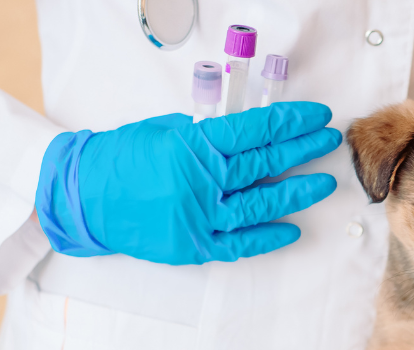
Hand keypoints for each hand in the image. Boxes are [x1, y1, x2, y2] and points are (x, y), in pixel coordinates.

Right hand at [35, 102, 341, 264]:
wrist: (84, 195)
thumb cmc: (123, 156)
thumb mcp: (166, 130)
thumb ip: (205, 135)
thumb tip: (244, 136)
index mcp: (196, 146)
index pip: (257, 130)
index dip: (292, 122)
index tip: (316, 117)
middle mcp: (203, 180)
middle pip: (265, 163)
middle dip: (303, 150)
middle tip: (328, 142)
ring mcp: (200, 215)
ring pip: (260, 205)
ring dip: (296, 193)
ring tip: (323, 183)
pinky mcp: (193, 244)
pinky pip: (239, 244)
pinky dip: (267, 238)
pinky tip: (292, 229)